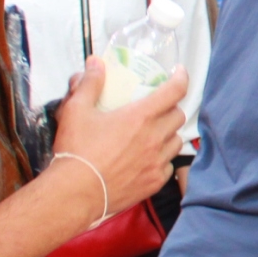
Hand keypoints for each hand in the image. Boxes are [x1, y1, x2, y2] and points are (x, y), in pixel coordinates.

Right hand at [52, 58, 188, 217]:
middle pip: (178, 116)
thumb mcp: (76, 111)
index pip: (174, 91)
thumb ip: (89, 84)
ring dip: (169, 133)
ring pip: (177, 141)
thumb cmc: (76, 150)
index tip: (179, 72)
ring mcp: (157, 162)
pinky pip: (169, 165)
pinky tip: (148, 158)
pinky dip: (163, 159)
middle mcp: (155, 138)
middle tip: (157, 107)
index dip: (181, 78)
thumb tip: (96, 63)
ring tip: (154, 133)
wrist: (76, 193)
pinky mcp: (154, 182)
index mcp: (141, 117)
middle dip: (171, 108)